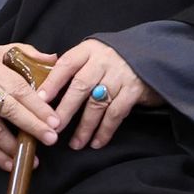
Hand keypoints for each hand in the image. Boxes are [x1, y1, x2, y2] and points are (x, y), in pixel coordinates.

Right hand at [0, 43, 61, 170]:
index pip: (22, 90)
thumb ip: (24, 53)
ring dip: (15, 146)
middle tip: (51, 139)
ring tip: (33, 157)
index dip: (39, 107)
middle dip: (33, 126)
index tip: (55, 120)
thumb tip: (53, 58)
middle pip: (11, 111)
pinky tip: (9, 163)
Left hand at [36, 39, 164, 149]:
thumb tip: (45, 86)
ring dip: (85, 126)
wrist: (153, 54)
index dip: (52, 82)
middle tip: (54, 128)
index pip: (67, 65)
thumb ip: (75, 67)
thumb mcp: (94, 54)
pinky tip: (97, 142)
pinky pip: (116, 113)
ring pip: (97, 103)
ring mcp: (120, 75)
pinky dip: (106, 129)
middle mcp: (104, 60)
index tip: (40, 100)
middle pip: (80, 86)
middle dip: (65, 110)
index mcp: (89, 50)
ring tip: (76, 143)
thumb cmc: (115, 59)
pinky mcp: (134, 90)